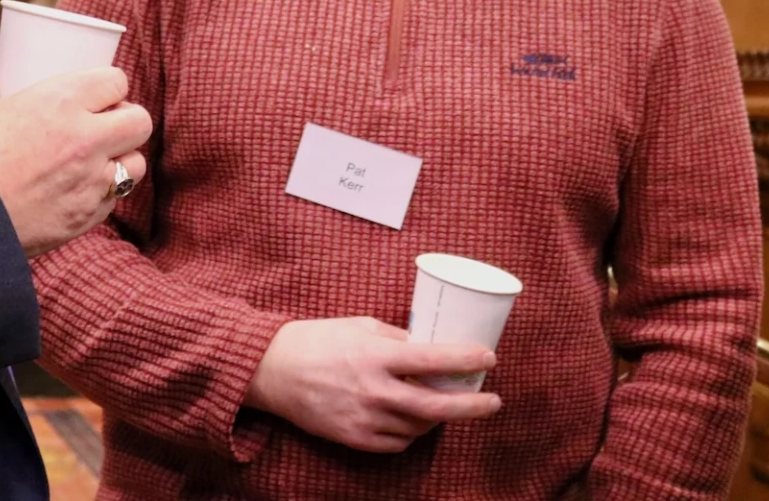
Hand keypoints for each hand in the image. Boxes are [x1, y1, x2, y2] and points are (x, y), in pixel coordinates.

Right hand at [0, 68, 151, 257]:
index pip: (117, 82)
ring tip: (95, 162)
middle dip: (126, 120)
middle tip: (103, 126)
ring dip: (121, 159)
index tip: (96, 96)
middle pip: (140, 121)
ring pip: (136, 164)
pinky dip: (101, 195)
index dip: (108, 87)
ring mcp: (91, 182)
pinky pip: (113, 200)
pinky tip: (76, 192)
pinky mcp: (86, 218)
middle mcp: (86, 139)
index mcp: (60, 102)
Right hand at [243, 316, 501, 451]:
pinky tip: (417, 420)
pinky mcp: (354, 439)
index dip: (466, 359)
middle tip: (493, 402)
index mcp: (376, 355)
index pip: (433, 358)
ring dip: (440, 416)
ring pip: (419, 426)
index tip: (489, 358)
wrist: (274, 371)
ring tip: (451, 404)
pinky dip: (413, 432)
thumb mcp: (362, 325)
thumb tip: (432, 346)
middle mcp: (373, 390)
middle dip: (471, 406)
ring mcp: (364, 419)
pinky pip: (396, 443)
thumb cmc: (319, 340)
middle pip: (435, 405)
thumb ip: (398, 338)